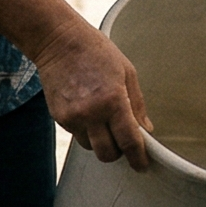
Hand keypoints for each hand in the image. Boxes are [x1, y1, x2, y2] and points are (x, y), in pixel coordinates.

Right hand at [34, 23, 154, 170]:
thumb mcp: (127, 72)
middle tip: (123, 141)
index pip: (129, 141)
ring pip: (90, 147)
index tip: (142, 165)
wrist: (59, 42)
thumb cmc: (96, 52)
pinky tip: (87, 110)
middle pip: (107, 153)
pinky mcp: (59, 117)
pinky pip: (77, 135)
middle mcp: (91, 113)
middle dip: (118, 152)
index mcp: (113, 100)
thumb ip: (137, 105)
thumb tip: (146, 130)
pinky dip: (85, 130)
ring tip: (102, 120)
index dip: (138, 157)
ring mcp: (72, 117)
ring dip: (100, 142)